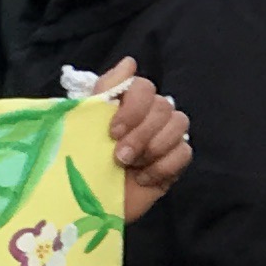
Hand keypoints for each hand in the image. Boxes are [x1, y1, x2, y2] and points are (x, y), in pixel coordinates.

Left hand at [90, 56, 190, 223]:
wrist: (84, 203)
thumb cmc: (80, 161)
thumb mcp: (83, 123)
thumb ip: (104, 91)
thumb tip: (129, 62)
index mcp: (125, 104)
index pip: (144, 86)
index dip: (133, 107)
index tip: (112, 130)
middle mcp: (148, 116)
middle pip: (164, 106)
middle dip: (141, 133)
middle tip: (119, 155)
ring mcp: (163, 138)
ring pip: (179, 124)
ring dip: (153, 147)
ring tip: (129, 166)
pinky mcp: (173, 162)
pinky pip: (185, 152)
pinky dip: (163, 165)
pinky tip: (143, 178)